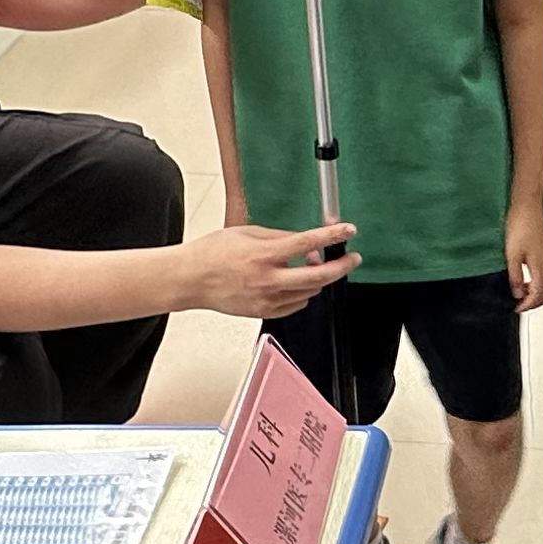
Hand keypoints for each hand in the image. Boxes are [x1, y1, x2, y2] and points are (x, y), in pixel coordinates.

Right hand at [179, 222, 357, 319]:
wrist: (191, 279)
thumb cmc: (212, 253)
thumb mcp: (247, 233)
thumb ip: (280, 237)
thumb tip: (306, 242)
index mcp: (263, 254)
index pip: (307, 243)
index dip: (332, 236)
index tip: (348, 231)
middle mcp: (267, 279)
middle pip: (318, 277)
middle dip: (341, 267)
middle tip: (352, 259)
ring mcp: (266, 299)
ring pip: (309, 292)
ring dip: (317, 279)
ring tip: (310, 266)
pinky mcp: (263, 312)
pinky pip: (295, 305)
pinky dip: (302, 294)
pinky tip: (293, 283)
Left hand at [506, 199, 542, 313]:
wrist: (528, 206)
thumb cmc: (521, 225)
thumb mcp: (512, 255)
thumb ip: (515, 276)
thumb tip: (516, 293)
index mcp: (541, 267)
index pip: (538, 295)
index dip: (527, 305)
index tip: (516, 308)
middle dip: (535, 303)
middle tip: (520, 304)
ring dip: (538, 293)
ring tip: (523, 292)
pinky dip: (540, 283)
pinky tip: (528, 278)